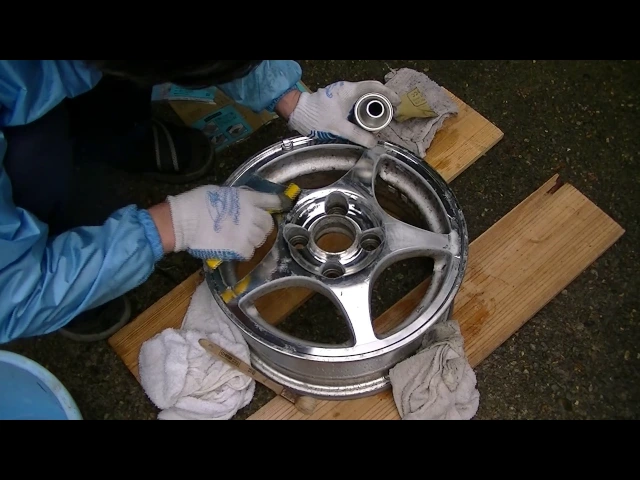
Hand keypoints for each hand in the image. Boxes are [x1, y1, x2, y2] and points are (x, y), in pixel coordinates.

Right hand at [163, 185, 281, 260]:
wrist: (184, 221)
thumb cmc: (197, 202)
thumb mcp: (221, 192)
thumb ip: (237, 199)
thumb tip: (241, 205)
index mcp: (247, 198)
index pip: (272, 200)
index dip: (278, 204)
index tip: (281, 206)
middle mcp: (251, 215)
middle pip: (268, 224)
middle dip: (263, 226)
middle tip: (253, 228)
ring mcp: (247, 233)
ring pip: (260, 239)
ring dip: (253, 240)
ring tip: (242, 239)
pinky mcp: (240, 248)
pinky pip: (249, 252)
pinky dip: (244, 252)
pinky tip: (235, 249)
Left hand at [287, 80, 400, 147]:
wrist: (298, 112)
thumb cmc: (316, 117)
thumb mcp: (339, 128)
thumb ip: (357, 136)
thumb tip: (374, 143)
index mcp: (350, 91)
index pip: (374, 87)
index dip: (388, 94)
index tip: (397, 103)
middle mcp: (348, 90)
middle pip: (371, 93)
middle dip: (382, 104)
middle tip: (390, 116)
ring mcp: (343, 94)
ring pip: (364, 99)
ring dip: (372, 109)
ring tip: (379, 122)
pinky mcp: (340, 101)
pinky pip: (356, 104)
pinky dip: (363, 112)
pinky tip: (366, 122)